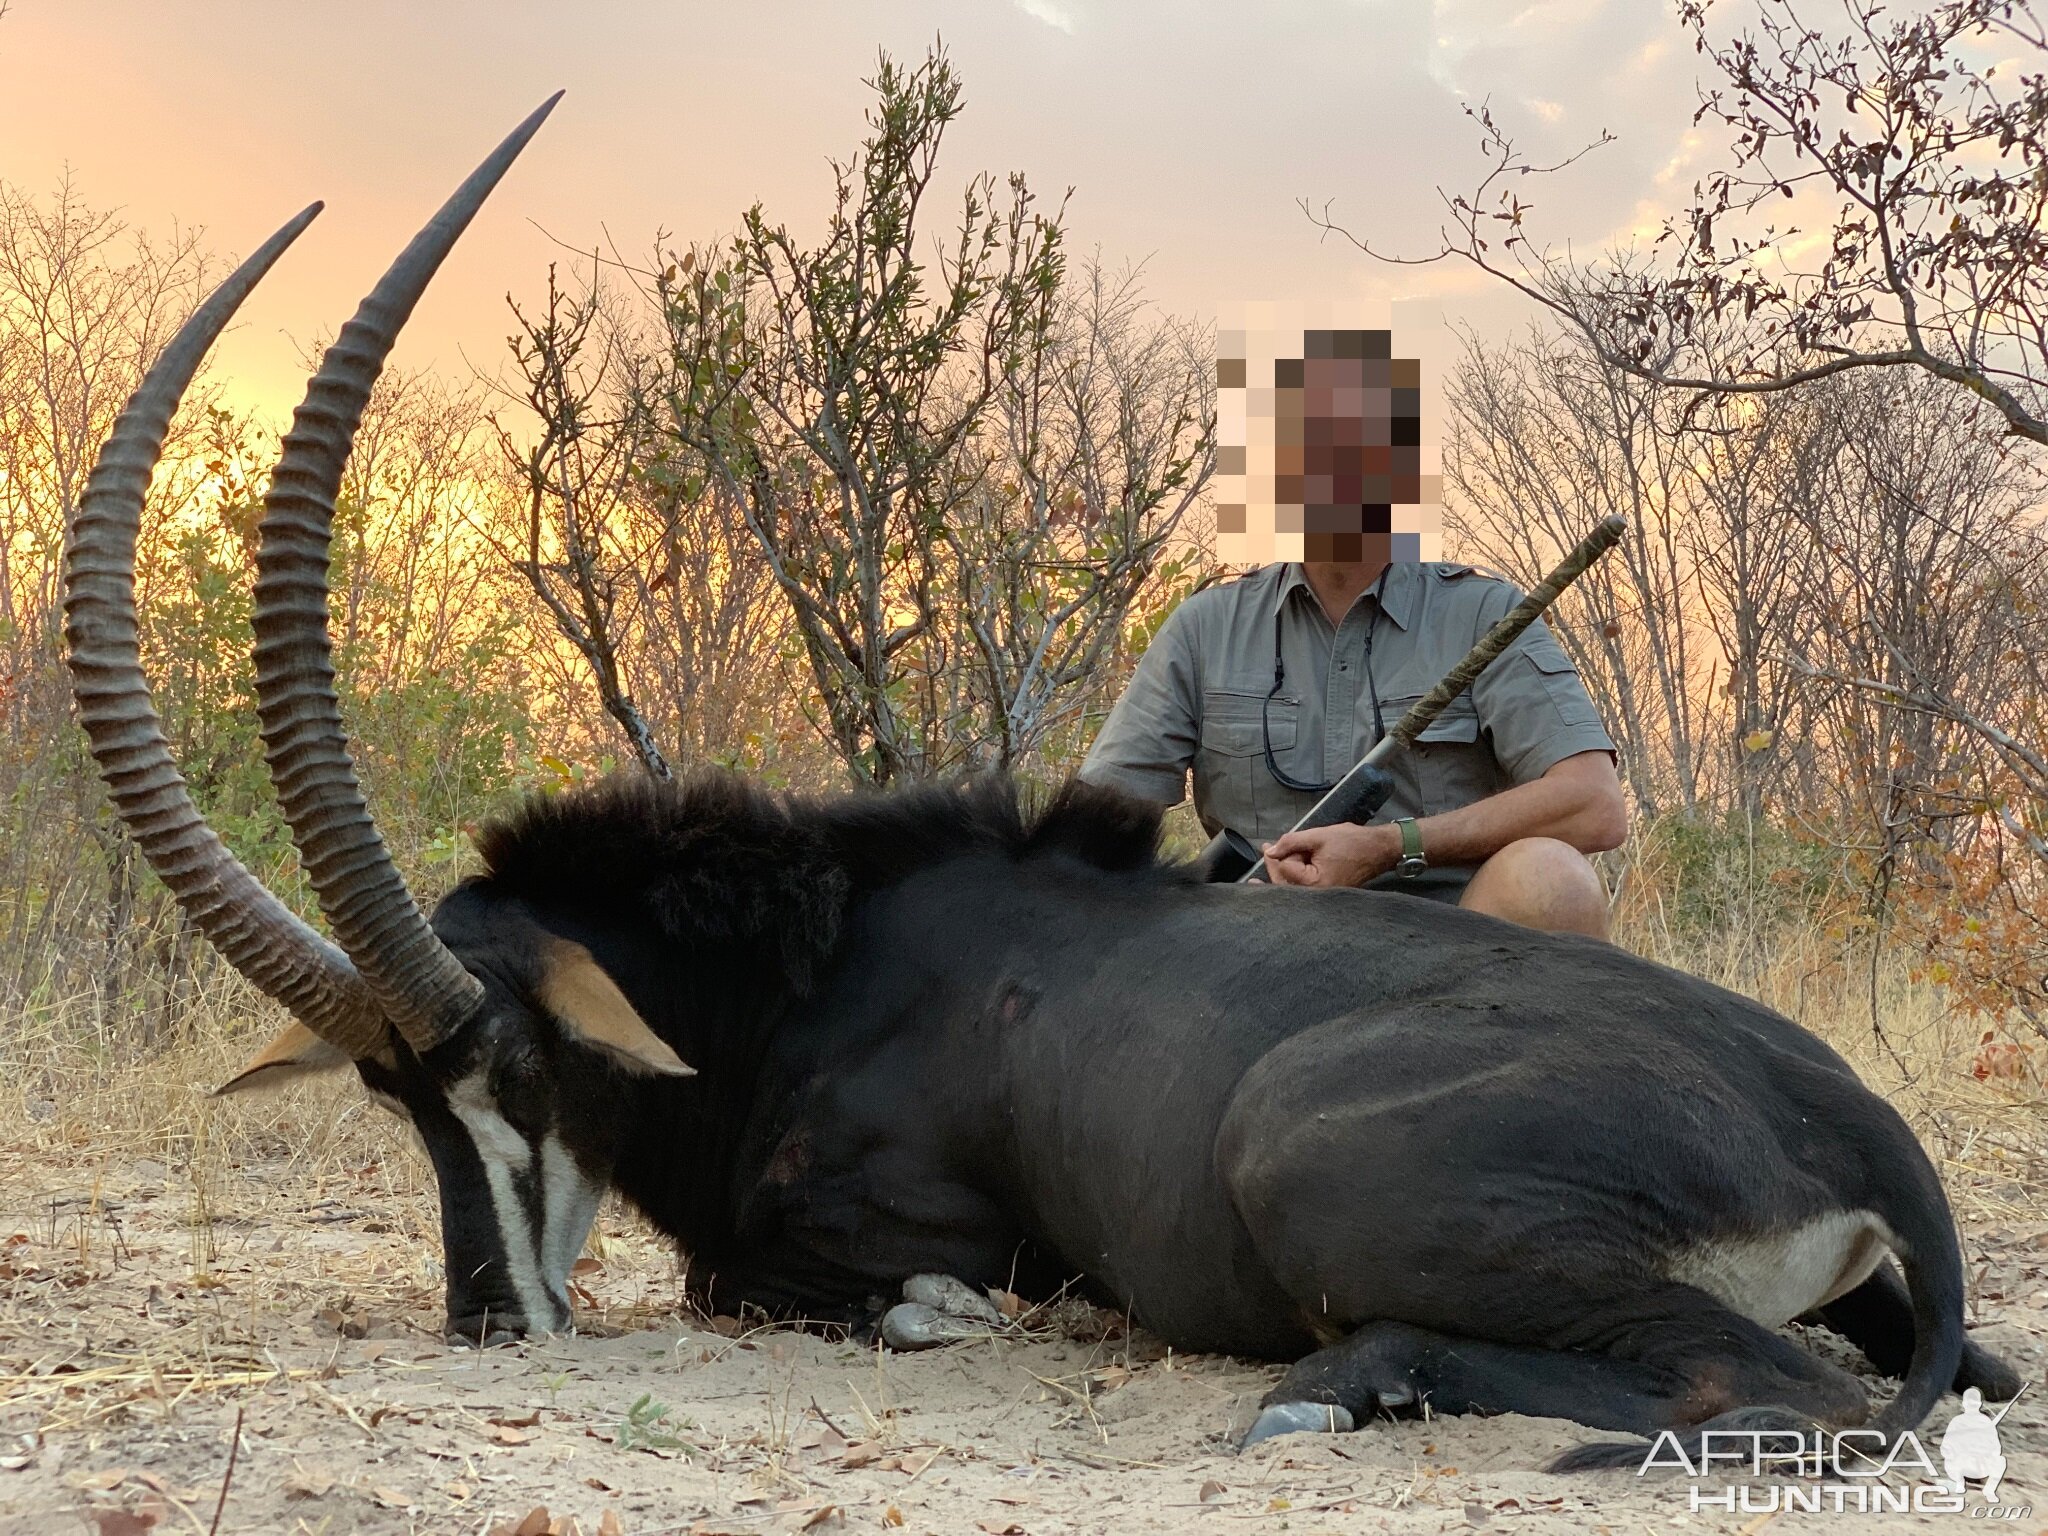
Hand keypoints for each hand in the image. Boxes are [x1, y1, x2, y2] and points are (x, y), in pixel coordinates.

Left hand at [1262, 822, 1401, 887]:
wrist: (1379, 849)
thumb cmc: (1351, 842)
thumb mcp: (1318, 836)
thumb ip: (1291, 842)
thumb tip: (1270, 851)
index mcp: (1315, 884)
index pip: (1284, 869)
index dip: (1279, 854)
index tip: (1269, 844)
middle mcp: (1317, 896)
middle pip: (1284, 883)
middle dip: (1275, 865)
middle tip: (1267, 847)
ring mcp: (1321, 898)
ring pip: (1292, 886)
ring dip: (1283, 869)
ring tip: (1277, 851)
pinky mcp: (1325, 894)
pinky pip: (1303, 887)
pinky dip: (1294, 874)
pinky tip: (1287, 863)